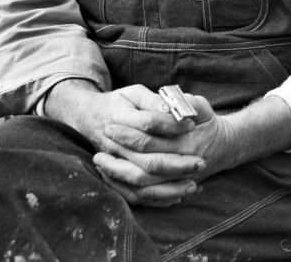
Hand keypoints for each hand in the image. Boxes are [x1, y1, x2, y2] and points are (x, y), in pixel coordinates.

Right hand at [44, 81, 205, 205]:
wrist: (89, 117)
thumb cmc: (119, 103)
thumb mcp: (135, 93)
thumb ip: (154, 100)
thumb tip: (174, 109)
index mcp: (119, 117)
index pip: (148, 123)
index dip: (172, 125)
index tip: (193, 125)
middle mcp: (114, 144)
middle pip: (147, 159)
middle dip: (177, 163)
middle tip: (200, 163)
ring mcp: (113, 163)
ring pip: (142, 181)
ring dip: (169, 186)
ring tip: (193, 185)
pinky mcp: (114, 177)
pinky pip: (135, 195)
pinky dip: (157, 198)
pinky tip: (178, 196)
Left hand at [95, 92, 290, 188]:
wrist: (224, 147)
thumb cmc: (207, 122)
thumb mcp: (202, 105)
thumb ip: (187, 102)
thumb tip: (169, 101)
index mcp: (188, 143)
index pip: (152, 140)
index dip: (129, 133)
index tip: (112, 123)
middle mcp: (182, 166)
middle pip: (143, 164)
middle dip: (120, 151)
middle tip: (103, 138)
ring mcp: (177, 181)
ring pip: (142, 185)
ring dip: (117, 173)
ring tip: (98, 160)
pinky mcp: (171, 190)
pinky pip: (144, 197)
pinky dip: (125, 189)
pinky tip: (109, 176)